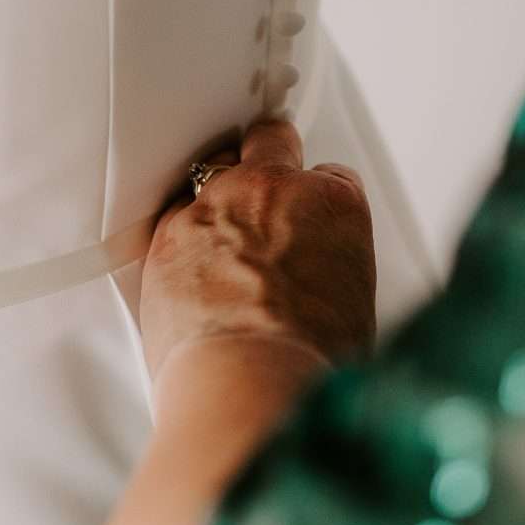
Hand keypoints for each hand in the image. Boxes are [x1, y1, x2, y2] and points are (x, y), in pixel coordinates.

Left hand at [140, 120, 376, 386]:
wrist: (249, 380)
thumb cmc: (308, 361)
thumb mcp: (355, 314)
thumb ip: (333, 280)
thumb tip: (322, 298)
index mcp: (335, 207)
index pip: (332, 178)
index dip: (317, 201)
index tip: (310, 219)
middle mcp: (276, 191)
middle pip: (270, 143)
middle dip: (268, 157)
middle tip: (265, 186)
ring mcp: (217, 205)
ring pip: (213, 170)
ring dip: (218, 194)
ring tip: (219, 229)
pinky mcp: (169, 231)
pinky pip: (172, 213)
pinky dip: (179, 234)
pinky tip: (185, 264)